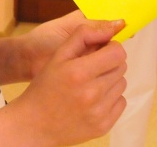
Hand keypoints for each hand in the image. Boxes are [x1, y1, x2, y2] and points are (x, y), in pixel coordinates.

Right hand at [8, 19, 126, 145]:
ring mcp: (99, 112)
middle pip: (121, 68)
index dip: (111, 48)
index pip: (117, 53)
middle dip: (110, 64)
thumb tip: (110, 29)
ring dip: (111, 81)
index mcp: (79, 72)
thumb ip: (83, 36)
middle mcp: (92, 93)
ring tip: (91, 85)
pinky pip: (121, 103)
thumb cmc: (45, 87)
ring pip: (122, 85)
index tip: (101, 52)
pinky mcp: (103, 126)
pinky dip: (111, 99)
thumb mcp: (58, 55)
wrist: (34, 124)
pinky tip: (94, 100)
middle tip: (92, 69)